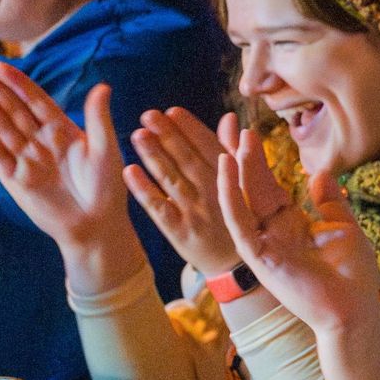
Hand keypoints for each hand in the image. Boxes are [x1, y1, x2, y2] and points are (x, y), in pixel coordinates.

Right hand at [0, 65, 132, 257]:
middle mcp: (41, 142)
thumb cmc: (107, 186)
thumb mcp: (106, 149)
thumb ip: (99, 118)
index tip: (1, 66)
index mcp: (63, 131)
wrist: (97, 223)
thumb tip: (103, 86)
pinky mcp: (16, 179)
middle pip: (15, 111)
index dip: (19, 84)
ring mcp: (27, 159)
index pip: (36, 101)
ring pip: (4, 130)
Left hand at [123, 108, 242, 276]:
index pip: (209, 149)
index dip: (190, 129)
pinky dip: (144, 190)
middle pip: (188, 161)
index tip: (173, 111)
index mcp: (232, 181)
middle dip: (168, 136)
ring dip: (154, 157)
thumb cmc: (243, 219)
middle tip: (148, 115)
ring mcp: (196, 214)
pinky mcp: (180, 233)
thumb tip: (228, 119)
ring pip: (172, 181)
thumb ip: (236, 152)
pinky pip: (159, 209)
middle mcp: (215, 195)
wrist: (238, 268)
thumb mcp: (250, 187)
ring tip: (137, 135)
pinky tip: (129, 171)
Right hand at [217, 128, 379, 335]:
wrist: (353, 308)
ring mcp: (262, 245)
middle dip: (245, 161)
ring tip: (234, 143)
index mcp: (291, 226)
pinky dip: (231, 196)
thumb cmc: (352, 275)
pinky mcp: (258, 256)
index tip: (251, 133)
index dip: (259, 162)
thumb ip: (330, 202)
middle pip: (253, 189)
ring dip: (236, 173)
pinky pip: (239, 222)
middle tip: (238, 128)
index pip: (269, 187)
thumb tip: (321, 173)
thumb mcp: (344, 228)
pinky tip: (227, 172)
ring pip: (241, 202)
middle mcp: (272, 233)